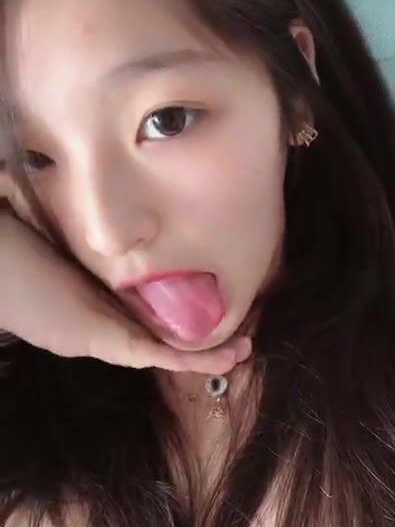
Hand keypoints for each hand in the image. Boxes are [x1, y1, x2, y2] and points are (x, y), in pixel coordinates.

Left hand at [0, 211, 251, 374]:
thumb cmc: (16, 237)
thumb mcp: (54, 213)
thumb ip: (81, 202)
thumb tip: (80, 167)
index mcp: (96, 291)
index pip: (147, 303)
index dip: (183, 304)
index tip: (215, 296)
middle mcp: (102, 315)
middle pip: (160, 330)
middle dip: (201, 334)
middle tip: (239, 334)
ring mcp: (100, 330)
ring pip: (162, 348)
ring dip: (202, 354)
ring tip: (241, 350)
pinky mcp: (96, 339)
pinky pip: (148, 353)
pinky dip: (185, 358)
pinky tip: (219, 358)